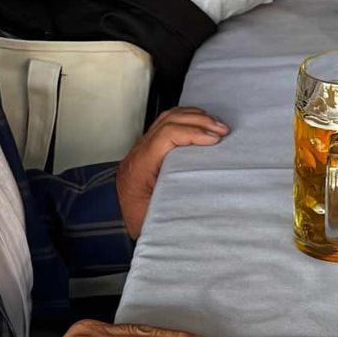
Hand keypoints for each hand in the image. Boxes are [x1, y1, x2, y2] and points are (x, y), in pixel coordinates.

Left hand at [115, 104, 228, 237]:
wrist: (116, 220)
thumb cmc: (137, 220)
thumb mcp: (157, 215)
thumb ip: (177, 200)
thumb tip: (205, 193)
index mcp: (141, 165)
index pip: (167, 134)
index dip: (193, 133)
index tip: (214, 140)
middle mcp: (140, 151)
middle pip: (169, 120)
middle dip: (199, 121)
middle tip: (222, 130)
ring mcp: (142, 147)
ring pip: (167, 117)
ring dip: (193, 116)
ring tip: (215, 124)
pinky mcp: (147, 147)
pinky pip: (165, 123)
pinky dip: (185, 119)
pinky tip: (200, 124)